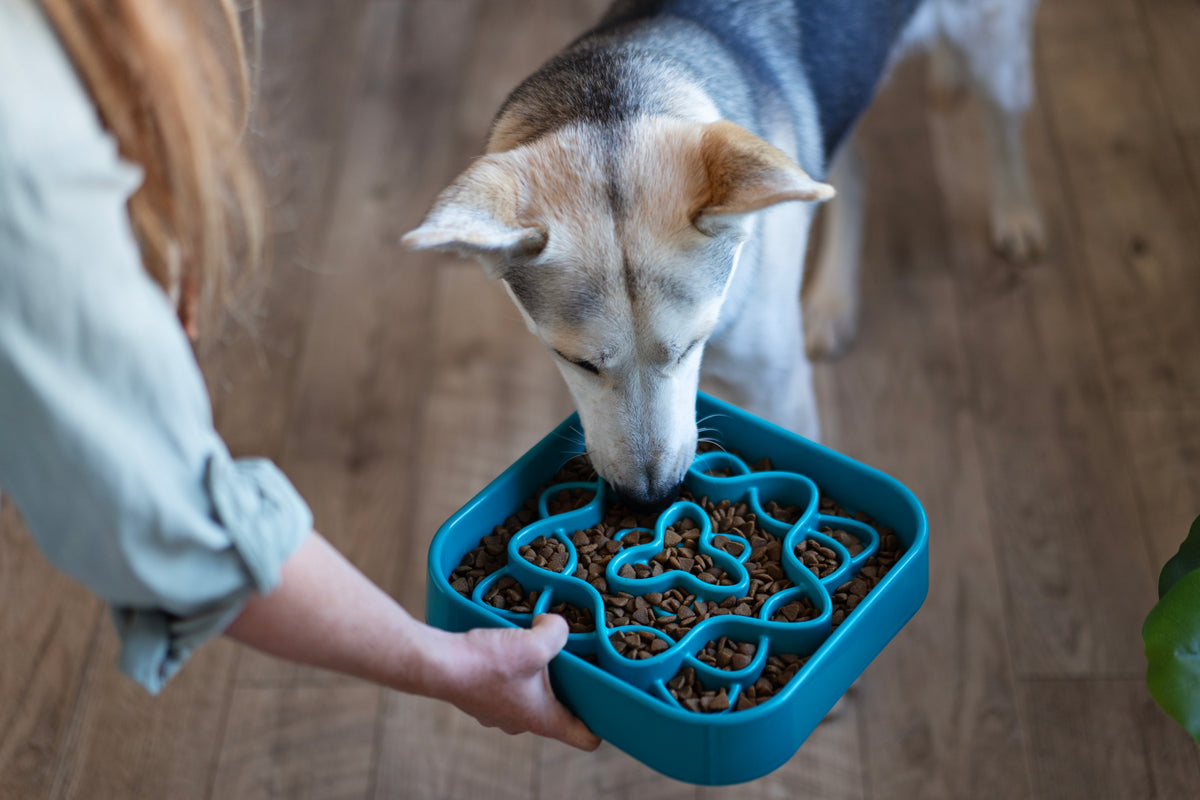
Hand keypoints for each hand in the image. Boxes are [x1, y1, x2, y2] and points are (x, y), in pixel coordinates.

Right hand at [425, 614, 600, 750]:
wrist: (436, 663)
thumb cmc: (485, 664)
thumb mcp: (533, 643)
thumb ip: (557, 632)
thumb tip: (555, 624)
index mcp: (543, 719)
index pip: (585, 737)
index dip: (601, 723)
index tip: (607, 702)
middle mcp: (522, 722)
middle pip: (559, 710)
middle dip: (570, 685)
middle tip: (576, 657)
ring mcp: (500, 712)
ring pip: (532, 694)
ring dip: (538, 671)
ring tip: (539, 643)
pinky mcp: (483, 696)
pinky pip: (509, 683)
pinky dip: (514, 666)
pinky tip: (510, 643)